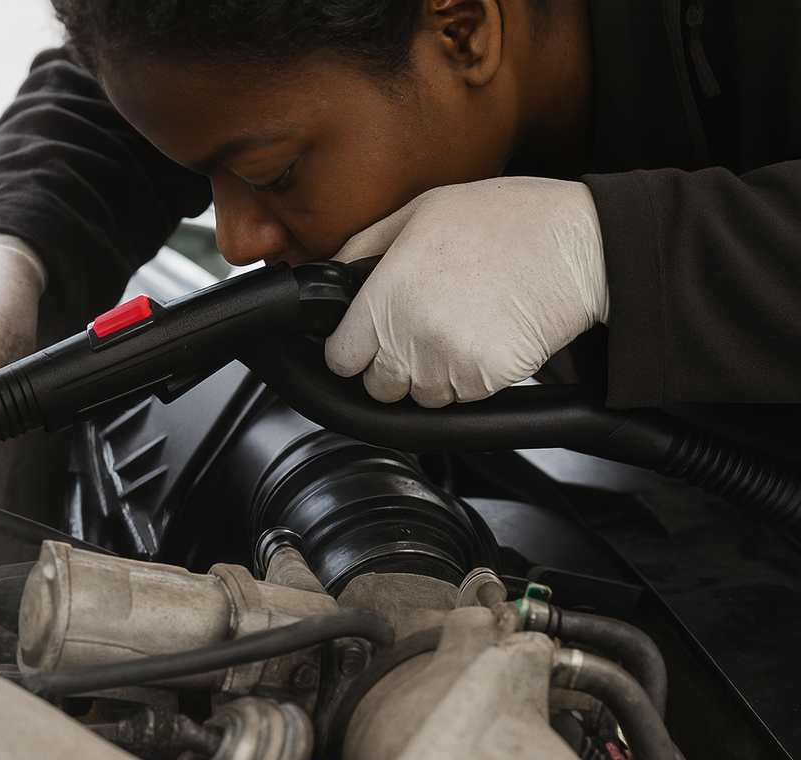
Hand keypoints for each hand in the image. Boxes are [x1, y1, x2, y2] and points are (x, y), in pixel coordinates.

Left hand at [325, 178, 609, 407]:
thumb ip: (364, 248)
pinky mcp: (484, 381)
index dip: (352, 350)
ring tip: (459, 326)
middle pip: (377, 387)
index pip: (341, 359)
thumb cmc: (507, 220)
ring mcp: (448, 364)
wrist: (582, 246)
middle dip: (390, 366)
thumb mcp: (421, 211)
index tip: (365, 340)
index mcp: (386, 298)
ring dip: (431, 374)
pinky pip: (460, 396)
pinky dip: (468, 377)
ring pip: (420, 396)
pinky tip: (485, 336)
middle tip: (419, 330)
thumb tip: (328, 275)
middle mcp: (411, 338)